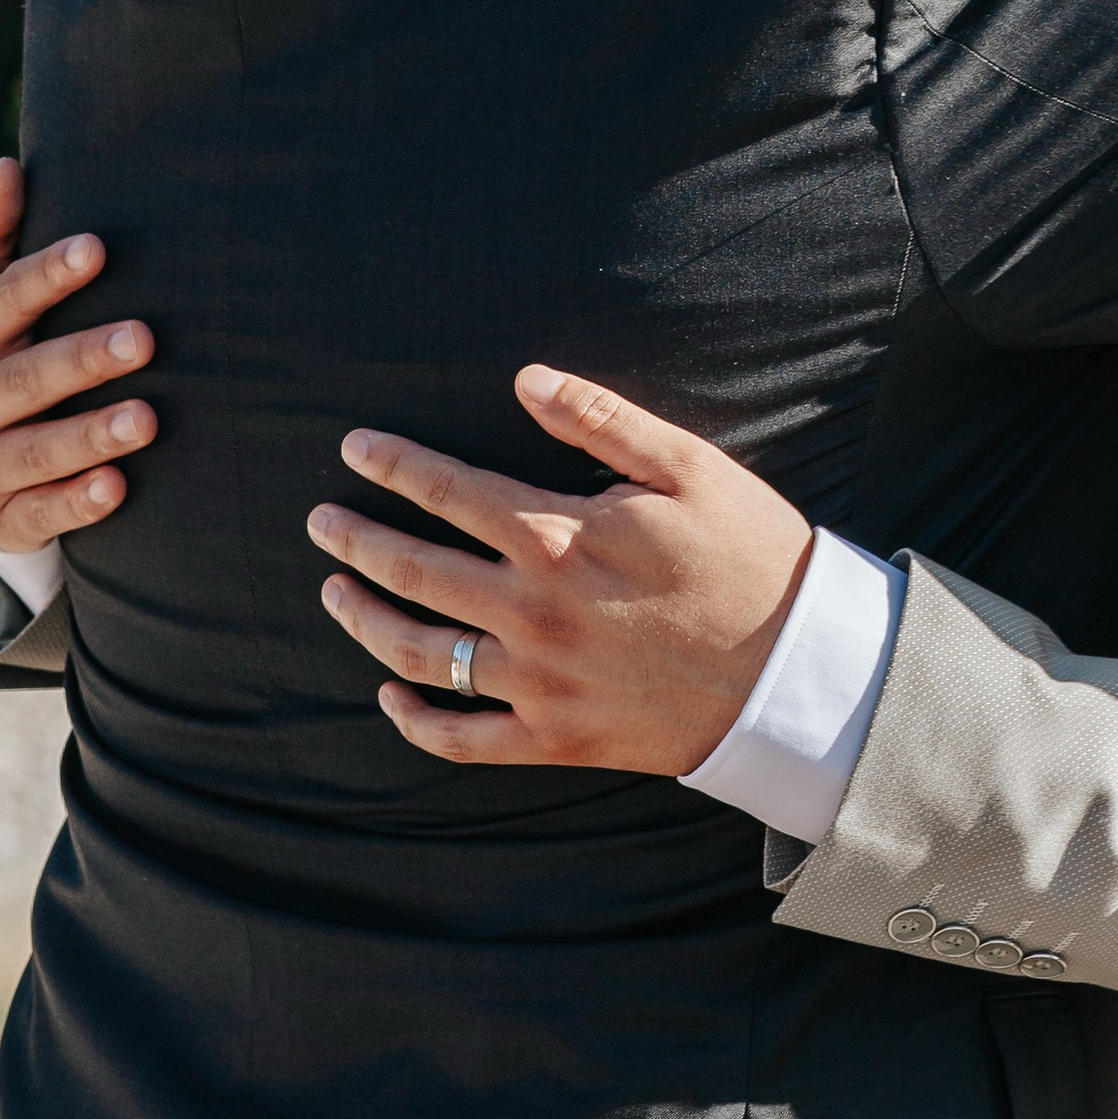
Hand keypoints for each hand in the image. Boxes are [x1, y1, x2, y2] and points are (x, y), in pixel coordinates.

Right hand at [0, 159, 157, 550]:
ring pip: (36, 450)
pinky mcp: (5, 515)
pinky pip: (41, 512)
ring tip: (148, 418)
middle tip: (145, 339)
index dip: (46, 276)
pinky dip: (77, 503)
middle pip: (24, 379)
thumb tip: (9, 166)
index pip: (1, 302)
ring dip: (91, 435)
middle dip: (82, 359)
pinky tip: (118, 487)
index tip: (97, 247)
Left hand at [308, 371, 811, 772]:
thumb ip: (601, 421)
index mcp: (559, 538)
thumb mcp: (689, 468)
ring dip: (364, 619)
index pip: (446, 491)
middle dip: (355, 539)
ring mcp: (538, 680)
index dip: (391, 466)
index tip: (353, 449)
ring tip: (335, 594)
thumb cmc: (750, 557)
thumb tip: (526, 380)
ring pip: (419, 653)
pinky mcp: (556, 737)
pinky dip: (414, 721)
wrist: (796, 673)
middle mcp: (531, 611)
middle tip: (321, 521)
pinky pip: (462, 738)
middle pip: (412, 570)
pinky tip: (389, 695)